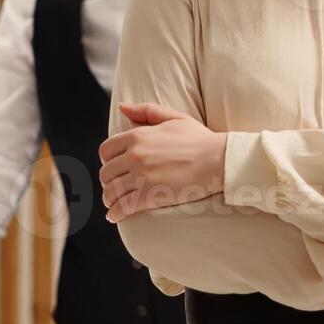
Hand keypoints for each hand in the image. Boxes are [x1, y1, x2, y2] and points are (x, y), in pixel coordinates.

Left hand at [99, 102, 227, 221]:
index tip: (115, 168)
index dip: (107, 161)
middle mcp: (135, 155)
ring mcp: (140, 176)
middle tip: (116, 187)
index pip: (106, 150)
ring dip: (110, 199)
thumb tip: (122, 107)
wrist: (217, 159)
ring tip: (114, 203)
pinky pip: (122, 207)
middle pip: (106, 173)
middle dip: (109, 182)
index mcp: (137, 136)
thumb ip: (145, 111)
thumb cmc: (199, 139)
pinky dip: (115, 214)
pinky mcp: (149, 196)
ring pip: (111, 191)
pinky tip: (115, 217)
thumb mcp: (173, 117)